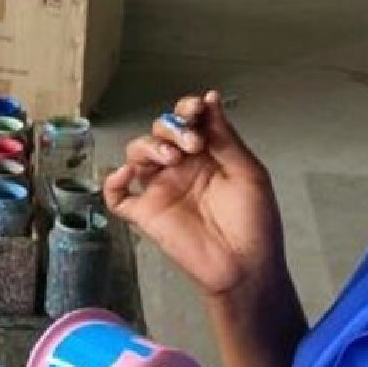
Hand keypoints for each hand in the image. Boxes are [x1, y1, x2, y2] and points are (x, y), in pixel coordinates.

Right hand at [104, 90, 284, 297]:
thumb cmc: (254, 223)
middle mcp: (180, 168)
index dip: (186, 109)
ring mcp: (160, 190)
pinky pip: (116, 196)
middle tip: (192, 144)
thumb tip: (209, 100)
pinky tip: (125, 175)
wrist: (246, 266)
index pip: (187, 121)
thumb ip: (225, 137)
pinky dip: (112, 182)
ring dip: (148, 146)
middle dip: (171, 127)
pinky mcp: (145, 214)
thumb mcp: (248, 173)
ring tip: (170, 157)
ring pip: (136, 154)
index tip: (195, 108)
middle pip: (159, 131)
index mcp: (207, 155)